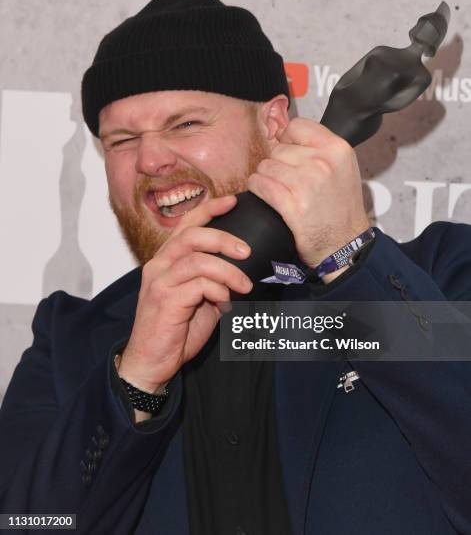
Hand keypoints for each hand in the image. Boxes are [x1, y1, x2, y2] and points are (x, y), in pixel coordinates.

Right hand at [118, 195, 252, 393]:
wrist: (151, 362)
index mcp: (166, 260)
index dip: (209, 209)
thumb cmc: (176, 330)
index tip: (233, 201)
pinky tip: (226, 305)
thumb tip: (242, 271)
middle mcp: (159, 265)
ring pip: (198, 260)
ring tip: (245, 286)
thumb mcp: (200, 300)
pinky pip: (199, 285)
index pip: (186, 225)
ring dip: (228, 271)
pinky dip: (219, 291)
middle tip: (247, 252)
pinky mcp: (165, 300)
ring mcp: (160, 281)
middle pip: (192, 235)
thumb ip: (214, 281)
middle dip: (224, 238)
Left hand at [247, 118, 369, 268]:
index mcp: (337, 149)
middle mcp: (323, 163)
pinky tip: (263, 193)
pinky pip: (260, 184)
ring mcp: (307, 184)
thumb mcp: (343, 167)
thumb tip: (285, 132)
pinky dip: (257, 187)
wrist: (345, 244)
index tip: (290, 152)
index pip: (297, 126)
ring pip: (266, 165)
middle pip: (279, 148)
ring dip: (266, 176)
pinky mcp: (292, 205)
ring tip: (277, 187)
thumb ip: (319, 147)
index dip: (289, 139)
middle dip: (277, 162)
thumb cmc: (342, 207)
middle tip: (286, 178)